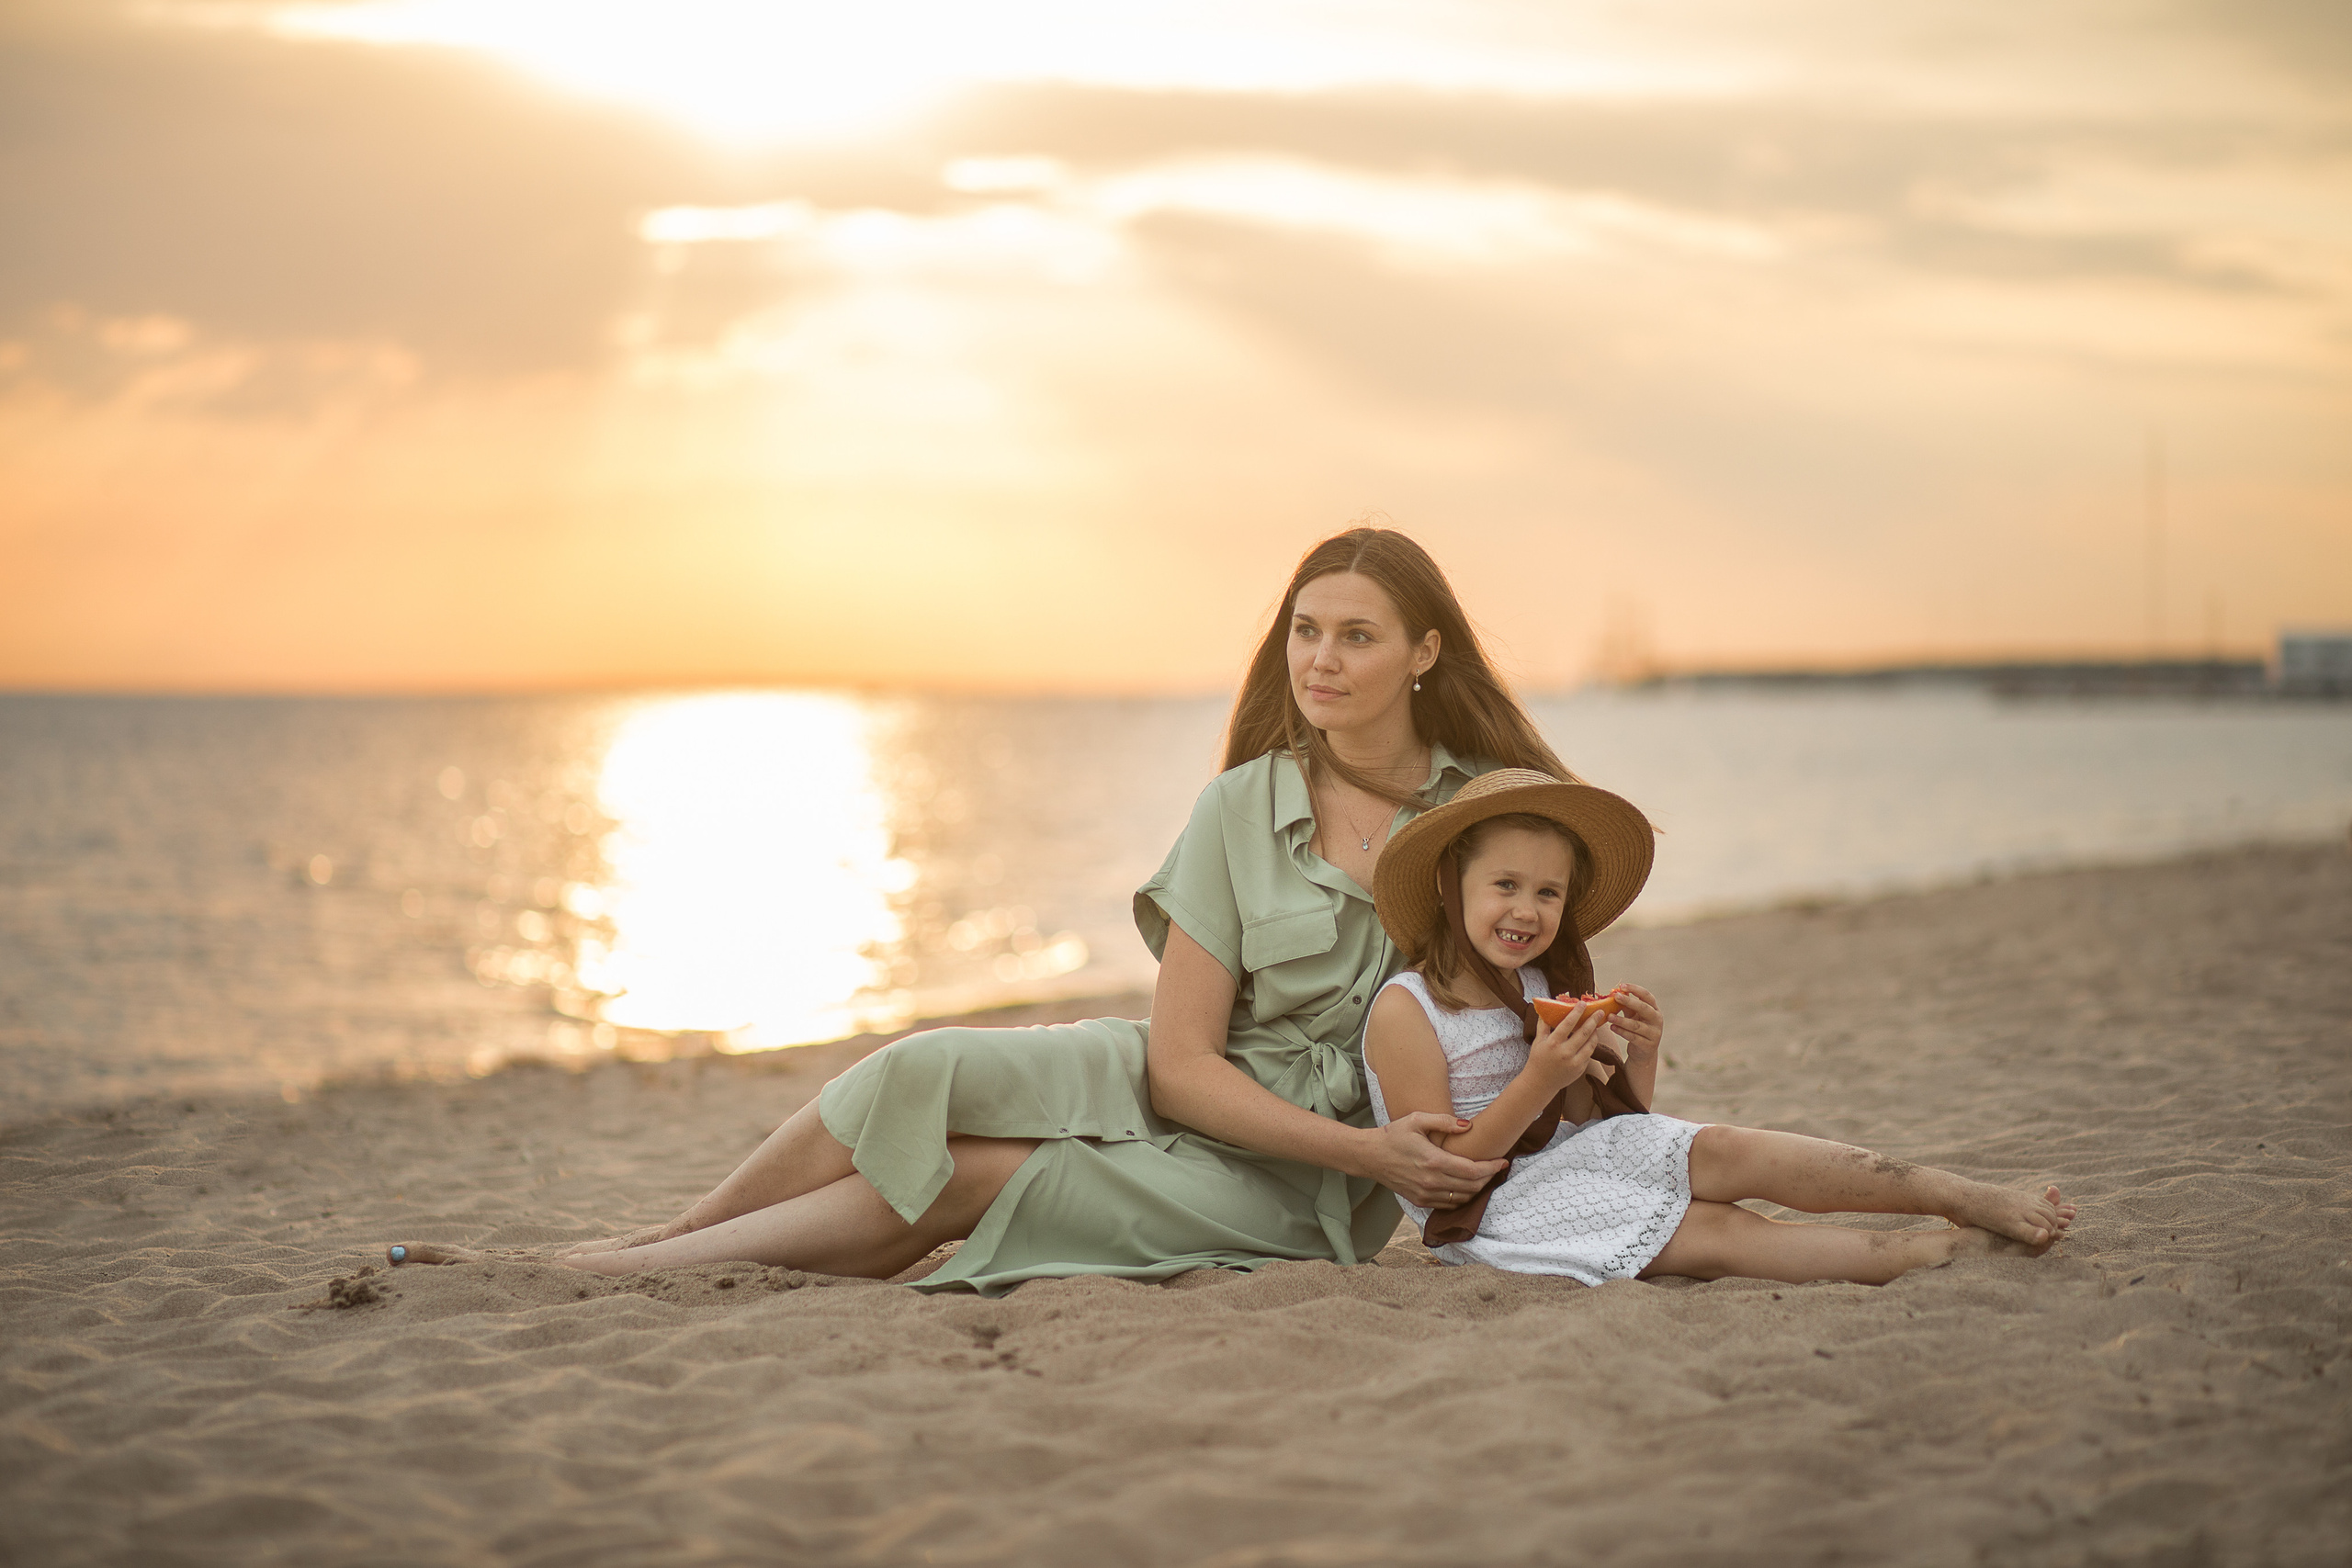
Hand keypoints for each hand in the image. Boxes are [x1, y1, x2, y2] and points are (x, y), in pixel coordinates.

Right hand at [1361, 1112, 1507, 1208]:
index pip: (1472, 1171)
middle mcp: (1431, 1182)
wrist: (1370, 1156)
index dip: (1491, 1168)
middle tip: (1496, 1167)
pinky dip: (1462, 1197)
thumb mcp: (1417, 1119)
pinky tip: (1466, 1186)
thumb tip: (1469, 1126)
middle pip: (1472, 1186)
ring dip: (1477, 1188)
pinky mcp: (1420, 1201)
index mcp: (1433, 1161)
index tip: (1502, 1162)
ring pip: (1462, 1198)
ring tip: (1483, 1176)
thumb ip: (1444, 1121)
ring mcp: (1425, 1194)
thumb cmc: (1393, 1135)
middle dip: (1488, 1178)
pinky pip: (1449, 1204)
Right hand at [1529, 999, 1608, 1086]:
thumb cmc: (1538, 1059)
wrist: (1540, 1083)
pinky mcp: (1580, 1069)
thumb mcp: (1538, 1041)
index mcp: (1553, 1043)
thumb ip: (1543, 1025)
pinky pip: (1589, 1054)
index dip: (1576, 1013)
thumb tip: (1546, 1009)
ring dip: (1595, 1033)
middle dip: (1593, 1020)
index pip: (1567, 1024)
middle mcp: (1565, 1052)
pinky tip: (1591, 1039)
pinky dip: (1591, 1045)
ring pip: (1591, 1044)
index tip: (1582, 1003)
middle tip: (1600, 1012)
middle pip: (1584, 1033)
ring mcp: (1574, 1062)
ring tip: (1597, 1025)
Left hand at [1606, 983, 1664, 1058]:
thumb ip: (1627, 1006)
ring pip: (1636, 1025)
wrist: (1643, 1053)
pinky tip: (1612, 1027)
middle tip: (1615, 996)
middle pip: (1644, 1008)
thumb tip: (1615, 992)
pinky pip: (1633, 1037)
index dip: (1635, 989)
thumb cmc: (1637, 1029)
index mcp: (1654, 1009)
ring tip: (1609, 1016)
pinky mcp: (1648, 1045)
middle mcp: (1657, 1020)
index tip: (1622, 985)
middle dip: (1629, 1001)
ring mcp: (1654, 1033)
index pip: (1647, 996)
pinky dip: (1622, 1032)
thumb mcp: (1634, 1016)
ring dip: (1621, 1020)